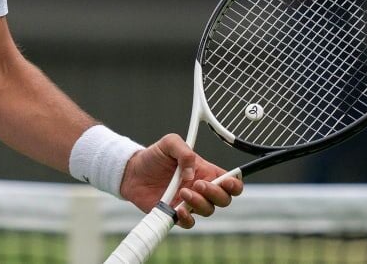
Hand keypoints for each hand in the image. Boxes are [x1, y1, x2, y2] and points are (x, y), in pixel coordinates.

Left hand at [119, 134, 242, 228]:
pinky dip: (188, 218)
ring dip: (199, 203)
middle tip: (198, 184)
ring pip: (208, 210)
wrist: (132, 172)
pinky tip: (178, 209)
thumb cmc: (154, 156)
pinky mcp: (176, 214)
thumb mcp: (170, 143)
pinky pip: (190, 222)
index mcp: (204, 171)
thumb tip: (193, 173)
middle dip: (216, 193)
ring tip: (182, 192)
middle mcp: (200, 188)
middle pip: (224, 199)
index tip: (226, 181)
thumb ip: (185, 152)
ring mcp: (189, 202)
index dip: (234, 184)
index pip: (230, 181)